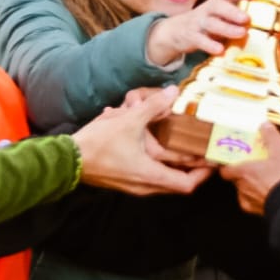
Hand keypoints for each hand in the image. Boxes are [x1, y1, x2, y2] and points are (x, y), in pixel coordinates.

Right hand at [72, 87, 211, 195]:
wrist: (66, 160)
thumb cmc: (97, 145)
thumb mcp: (127, 121)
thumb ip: (152, 107)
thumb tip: (172, 93)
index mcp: (151, 176)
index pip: (187, 184)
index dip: (203, 174)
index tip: (213, 162)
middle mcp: (145, 185)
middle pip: (178, 183)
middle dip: (192, 167)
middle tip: (203, 151)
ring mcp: (134, 185)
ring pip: (162, 177)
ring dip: (172, 163)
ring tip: (182, 145)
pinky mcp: (124, 180)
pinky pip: (147, 172)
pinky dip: (155, 160)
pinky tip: (151, 141)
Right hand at [146, 0, 251, 63]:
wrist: (176, 31)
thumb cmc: (207, 22)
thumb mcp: (220, 15)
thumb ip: (238, 16)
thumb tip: (267, 24)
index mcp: (217, 2)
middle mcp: (208, 9)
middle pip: (219, 6)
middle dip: (233, 11)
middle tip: (246, 18)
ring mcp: (198, 23)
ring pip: (211, 24)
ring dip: (227, 28)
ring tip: (241, 33)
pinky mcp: (191, 37)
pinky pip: (200, 40)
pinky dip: (210, 45)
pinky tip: (220, 50)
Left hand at [219, 124, 279, 213]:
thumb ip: (271, 137)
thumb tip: (265, 126)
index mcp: (243, 172)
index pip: (225, 170)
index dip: (227, 165)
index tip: (232, 160)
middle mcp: (243, 188)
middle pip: (236, 180)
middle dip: (243, 174)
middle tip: (254, 166)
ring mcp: (250, 201)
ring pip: (244, 192)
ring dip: (251, 186)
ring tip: (265, 179)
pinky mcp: (260, 212)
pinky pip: (254, 204)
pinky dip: (259, 198)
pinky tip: (269, 192)